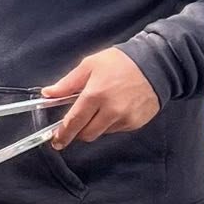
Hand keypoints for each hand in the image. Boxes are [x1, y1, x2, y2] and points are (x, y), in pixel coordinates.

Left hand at [42, 48, 159, 146]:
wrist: (156, 64)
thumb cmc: (121, 62)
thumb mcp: (90, 65)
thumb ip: (67, 83)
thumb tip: (48, 93)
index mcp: (95, 95)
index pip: (74, 122)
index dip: (63, 134)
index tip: (56, 141)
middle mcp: (110, 110)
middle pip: (87, 134)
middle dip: (78, 131)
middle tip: (77, 121)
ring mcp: (125, 119)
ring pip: (101, 133)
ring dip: (95, 126)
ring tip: (100, 107)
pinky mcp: (135, 123)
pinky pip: (116, 129)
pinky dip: (110, 123)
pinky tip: (115, 108)